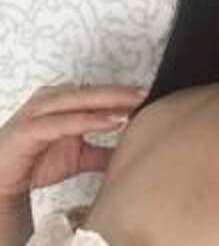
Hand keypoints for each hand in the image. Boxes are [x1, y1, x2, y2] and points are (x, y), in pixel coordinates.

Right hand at [0, 82, 146, 204]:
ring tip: (134, 105)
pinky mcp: (28, 129)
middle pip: (91, 92)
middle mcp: (50, 100)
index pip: (98, 93)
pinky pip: (62, 122)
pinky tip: (111, 122)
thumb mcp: (79, 157)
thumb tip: (132, 154)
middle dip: (120, 92)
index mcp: (62, 101)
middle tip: (146, 94)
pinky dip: (87, 120)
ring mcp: (37, 112)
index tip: (150, 95)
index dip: (123, 94)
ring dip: (107, 102)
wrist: (1, 181)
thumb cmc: (37, 161)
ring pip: (77, 100)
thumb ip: (103, 153)